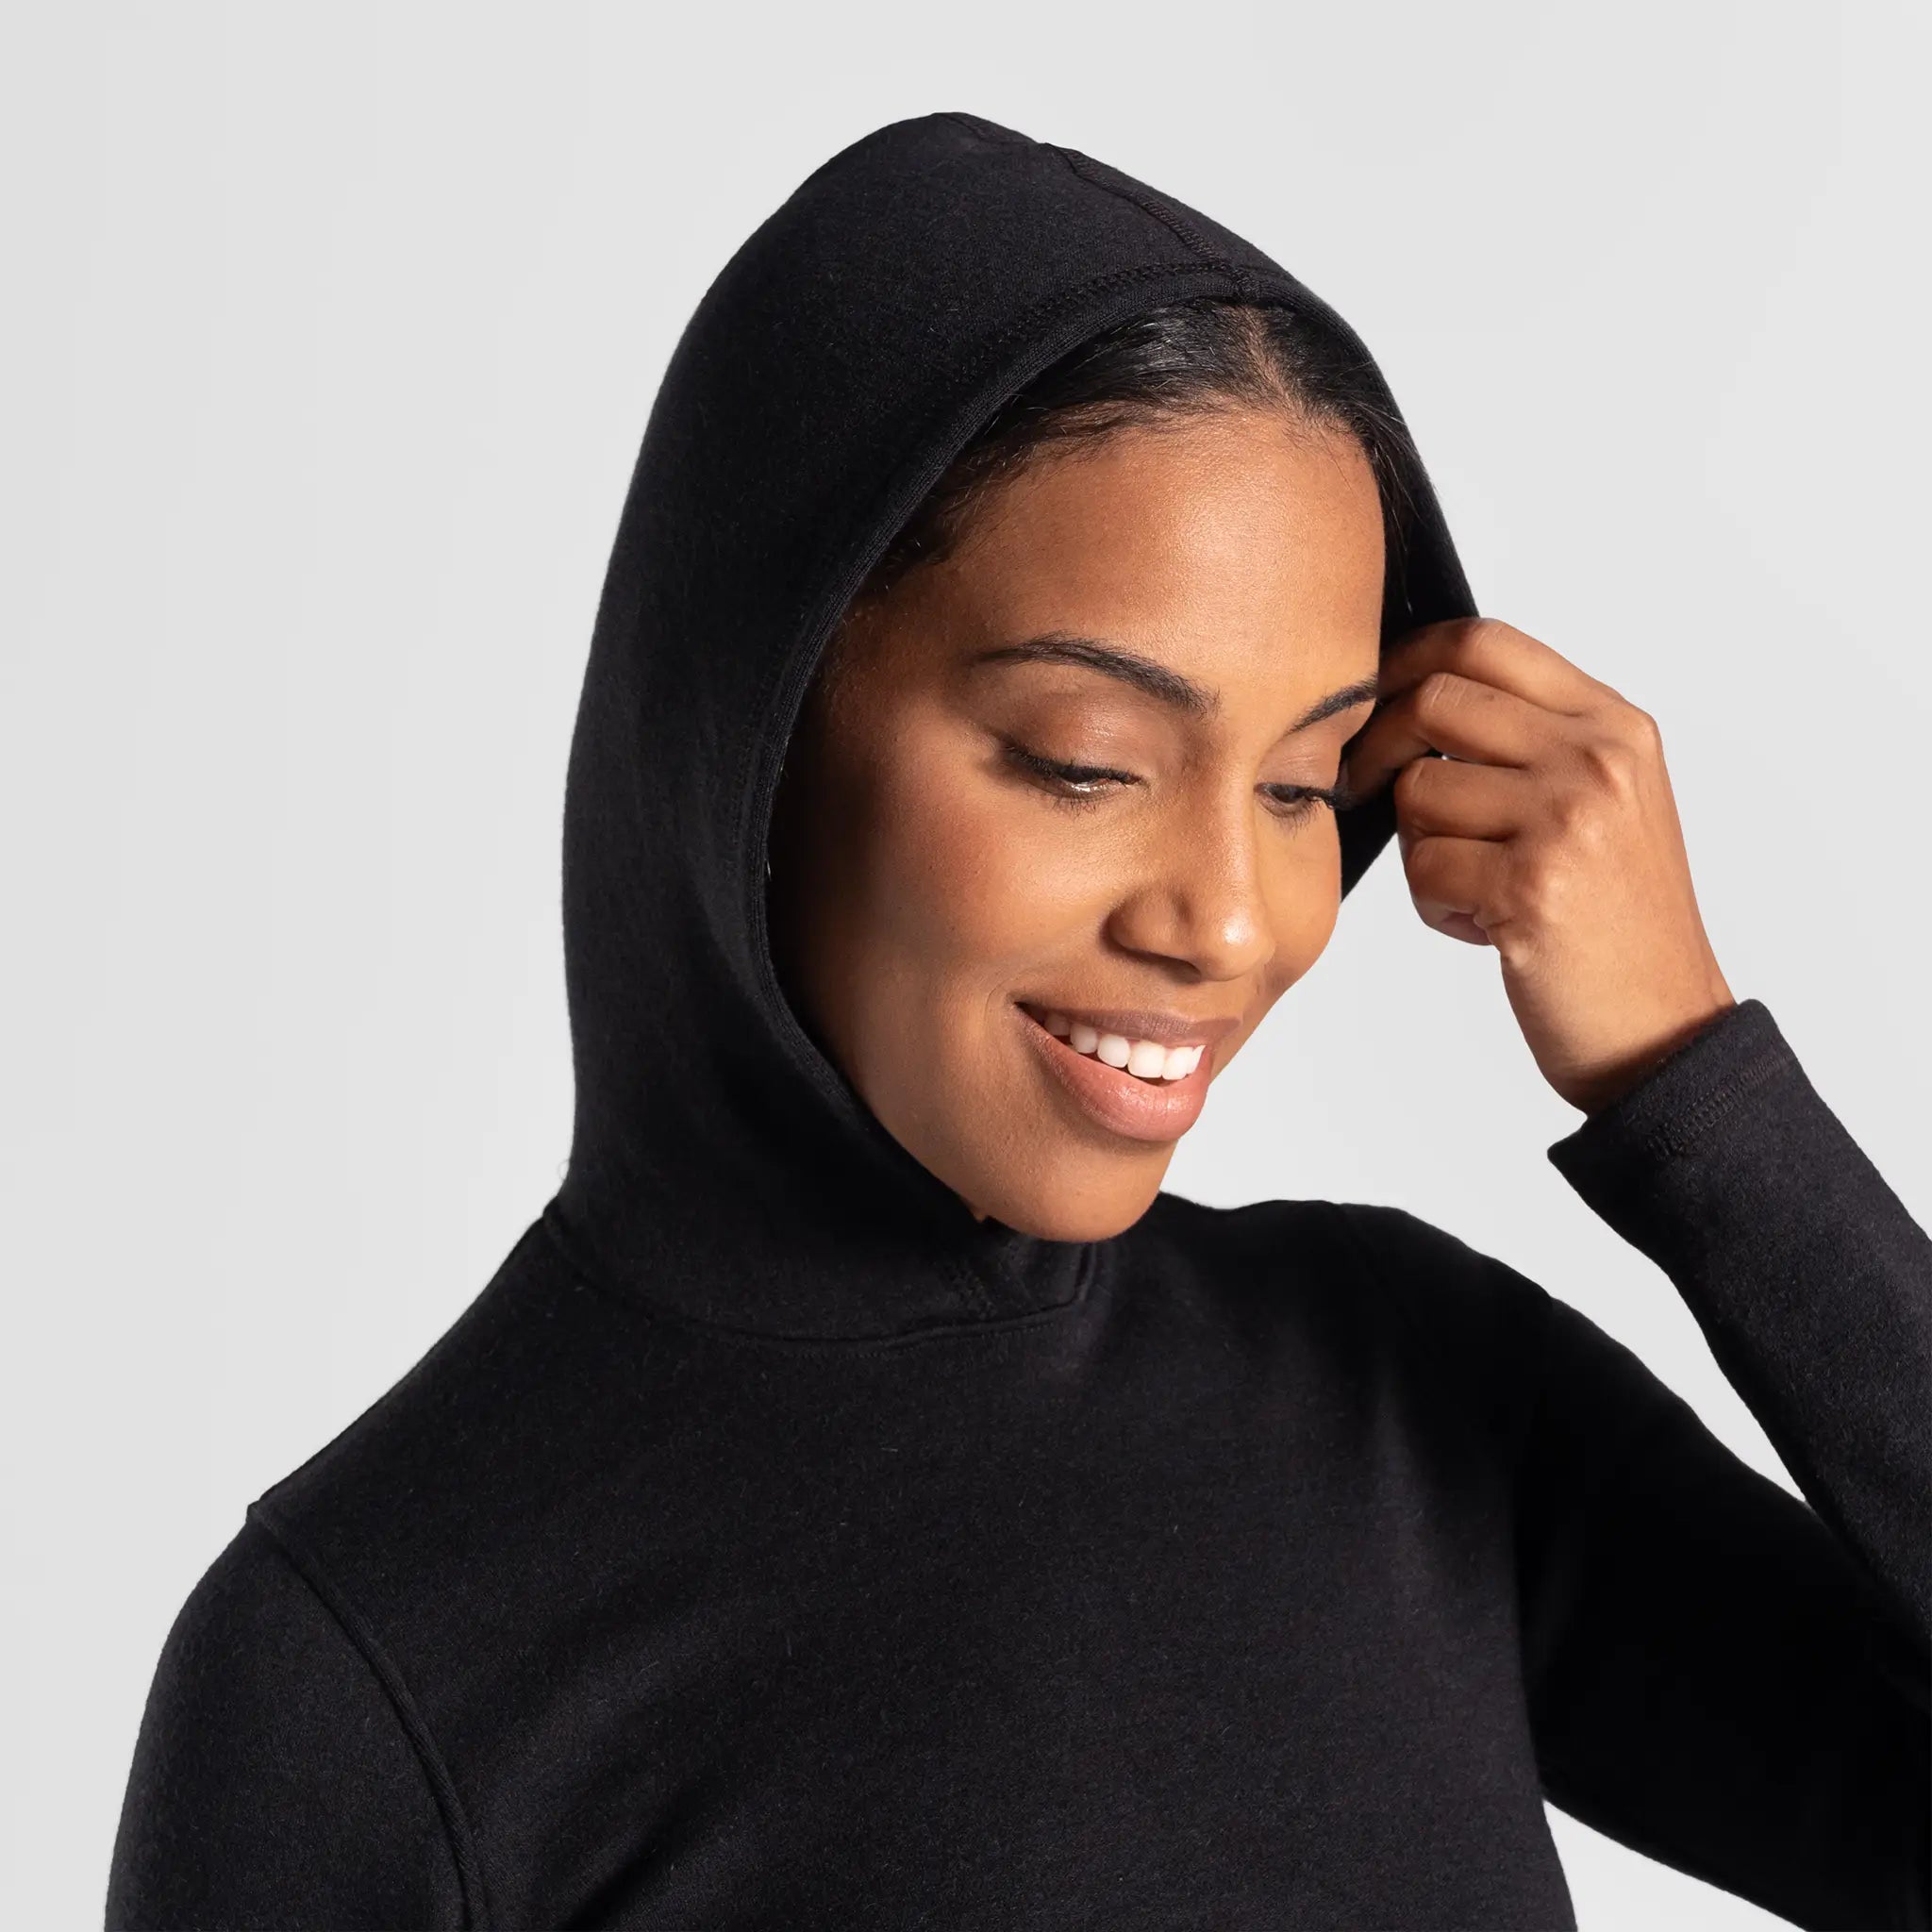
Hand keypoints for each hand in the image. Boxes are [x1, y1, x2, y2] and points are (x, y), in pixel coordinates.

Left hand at [1340, 618, 1736, 1114]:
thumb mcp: (1604, 803)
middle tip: (1367, 793)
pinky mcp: (1531, 885)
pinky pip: (1421, 866)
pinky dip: (1434, 906)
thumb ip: (1532, 741)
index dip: (1408, 659)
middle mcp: (1597, 759)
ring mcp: (1567, 818)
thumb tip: (1418, 693)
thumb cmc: (1616, 923)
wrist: (1664, 1029)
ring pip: (1417, 791)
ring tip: (1473, 889)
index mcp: (1614, 726)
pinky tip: (1486, 929)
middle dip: (1380, 749)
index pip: (1485, 641)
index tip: (1371, 695)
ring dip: (1420, 848)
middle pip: (1434, 701)